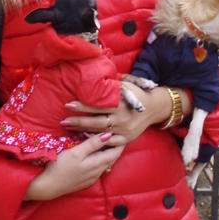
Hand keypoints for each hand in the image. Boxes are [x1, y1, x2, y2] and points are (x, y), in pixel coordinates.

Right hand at [24, 132, 124, 201]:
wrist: (48, 186)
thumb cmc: (60, 167)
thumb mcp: (76, 153)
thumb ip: (92, 144)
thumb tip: (108, 135)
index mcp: (97, 164)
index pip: (115, 153)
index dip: (120, 143)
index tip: (121, 132)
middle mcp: (97, 173)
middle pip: (111, 159)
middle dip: (115, 147)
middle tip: (114, 135)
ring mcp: (91, 178)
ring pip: (104, 164)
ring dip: (106, 154)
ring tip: (105, 142)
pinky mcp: (85, 181)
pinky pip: (97, 169)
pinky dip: (99, 160)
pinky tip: (93, 155)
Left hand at [60, 83, 190, 143]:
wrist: (155, 108)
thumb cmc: (137, 93)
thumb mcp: (125, 84)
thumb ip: (111, 84)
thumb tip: (94, 76)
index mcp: (120, 103)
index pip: (97, 105)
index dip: (82, 106)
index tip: (68, 104)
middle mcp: (121, 118)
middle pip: (95, 121)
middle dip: (78, 121)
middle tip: (63, 120)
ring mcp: (124, 131)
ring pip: (99, 133)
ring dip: (82, 130)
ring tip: (69, 127)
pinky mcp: (126, 140)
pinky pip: (109, 143)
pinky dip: (96, 141)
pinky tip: (84, 138)